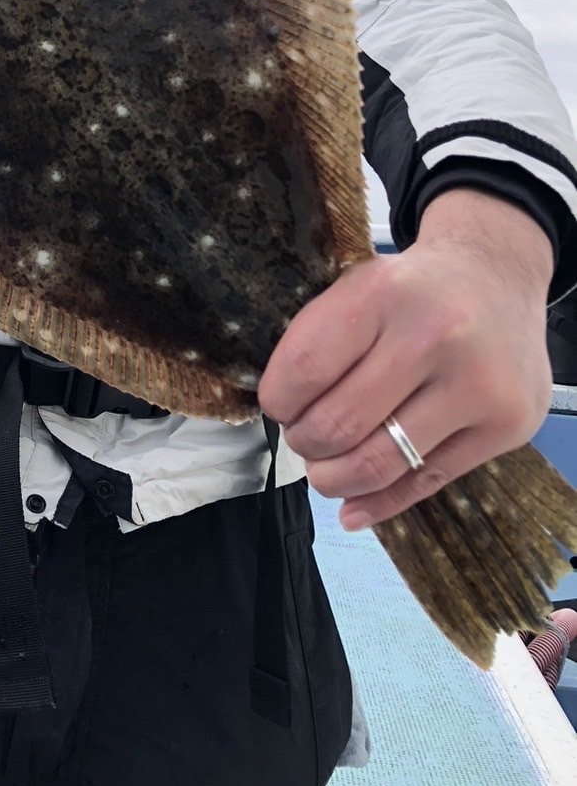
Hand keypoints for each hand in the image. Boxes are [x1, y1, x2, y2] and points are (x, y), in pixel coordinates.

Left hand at [258, 188, 553, 529]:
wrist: (497, 277)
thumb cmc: (411, 290)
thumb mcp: (359, 287)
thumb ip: (322, 343)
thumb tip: (282, 419)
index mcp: (383, 294)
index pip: (305, 369)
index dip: (279, 401)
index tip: (280, 406)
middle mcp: (434, 337)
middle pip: (338, 425)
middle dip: (306, 443)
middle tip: (306, 438)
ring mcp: (477, 385)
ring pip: (379, 463)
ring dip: (336, 478)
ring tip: (327, 470)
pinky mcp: (507, 426)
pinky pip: (427, 483)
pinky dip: (379, 502)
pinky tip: (354, 508)